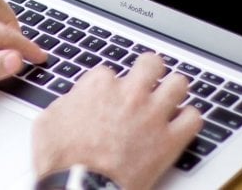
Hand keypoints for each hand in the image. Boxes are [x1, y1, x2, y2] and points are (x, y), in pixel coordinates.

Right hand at [32, 53, 202, 189]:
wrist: (79, 188)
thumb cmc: (61, 161)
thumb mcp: (48, 122)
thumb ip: (67, 102)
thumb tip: (73, 101)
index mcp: (100, 86)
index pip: (110, 71)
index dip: (110, 86)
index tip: (109, 97)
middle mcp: (130, 94)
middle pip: (151, 64)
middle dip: (149, 70)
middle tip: (148, 80)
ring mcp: (152, 115)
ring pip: (178, 84)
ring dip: (174, 90)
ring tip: (170, 97)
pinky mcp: (169, 140)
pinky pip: (193, 119)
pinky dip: (189, 120)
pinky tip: (181, 124)